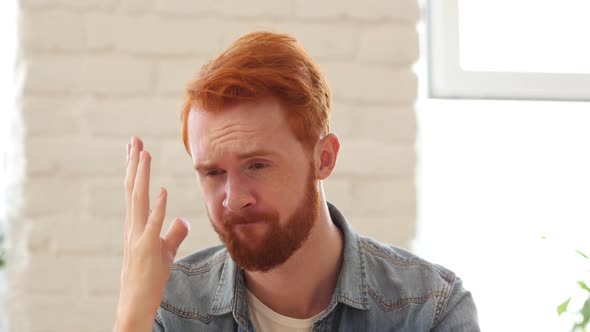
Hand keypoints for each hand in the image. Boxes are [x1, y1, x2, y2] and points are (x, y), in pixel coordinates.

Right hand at [115, 136, 189, 330]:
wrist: (138, 302)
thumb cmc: (150, 277)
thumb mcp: (165, 251)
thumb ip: (174, 233)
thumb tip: (184, 219)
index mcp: (137, 224)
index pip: (135, 191)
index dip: (136, 169)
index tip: (137, 148)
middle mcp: (134, 225)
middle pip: (133, 188)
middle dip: (135, 163)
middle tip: (135, 139)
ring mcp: (139, 236)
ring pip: (139, 200)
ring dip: (142, 176)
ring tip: (144, 153)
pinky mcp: (148, 249)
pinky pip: (153, 225)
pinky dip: (158, 207)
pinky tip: (163, 191)